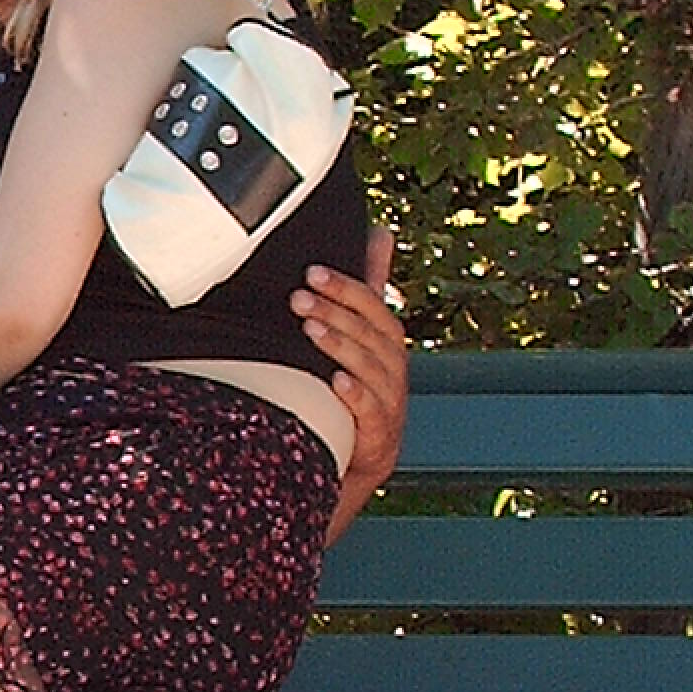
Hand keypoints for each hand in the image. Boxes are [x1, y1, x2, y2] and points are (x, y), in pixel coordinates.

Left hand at [292, 227, 407, 538]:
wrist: (357, 459)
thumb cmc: (356, 391)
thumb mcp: (360, 338)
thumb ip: (368, 290)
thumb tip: (381, 232)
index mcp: (387, 344)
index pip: (372, 307)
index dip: (346, 287)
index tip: (312, 272)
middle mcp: (393, 371)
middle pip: (371, 335)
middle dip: (336, 313)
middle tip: (299, 298)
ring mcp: (390, 404)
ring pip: (372, 369)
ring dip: (341, 346)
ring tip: (310, 329)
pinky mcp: (381, 438)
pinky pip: (372, 414)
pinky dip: (356, 396)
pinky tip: (336, 382)